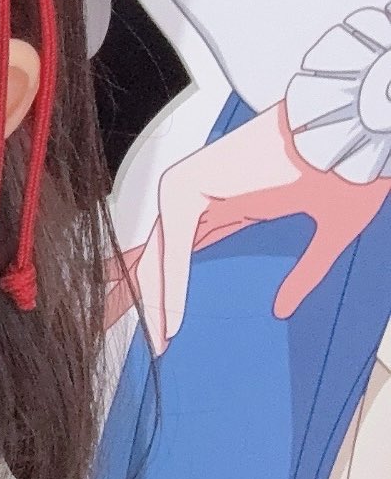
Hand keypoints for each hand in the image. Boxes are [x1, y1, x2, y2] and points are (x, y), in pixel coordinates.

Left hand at [108, 106, 390, 349]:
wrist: (351, 132)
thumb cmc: (348, 169)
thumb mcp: (328, 234)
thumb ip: (304, 274)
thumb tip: (281, 309)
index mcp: (228, 202)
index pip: (181, 253)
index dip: (167, 292)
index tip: (163, 332)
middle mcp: (201, 195)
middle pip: (157, 256)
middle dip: (138, 297)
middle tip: (127, 336)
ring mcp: (189, 189)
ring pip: (160, 258)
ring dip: (151, 303)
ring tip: (154, 346)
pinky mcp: (188, 189)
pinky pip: (174, 251)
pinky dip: (170, 290)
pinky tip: (169, 324)